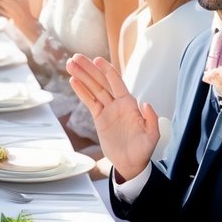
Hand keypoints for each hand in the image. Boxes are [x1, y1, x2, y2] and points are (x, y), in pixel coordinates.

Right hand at [67, 54, 159, 180]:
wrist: (130, 163)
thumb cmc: (143, 150)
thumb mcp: (152, 136)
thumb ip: (151, 119)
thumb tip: (145, 103)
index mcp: (129, 104)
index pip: (116, 83)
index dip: (107, 71)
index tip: (97, 60)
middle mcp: (117, 103)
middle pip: (101, 82)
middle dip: (89, 69)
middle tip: (76, 57)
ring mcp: (107, 109)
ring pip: (93, 89)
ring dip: (82, 76)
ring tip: (69, 64)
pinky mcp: (99, 118)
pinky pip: (89, 102)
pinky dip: (81, 91)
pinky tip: (73, 81)